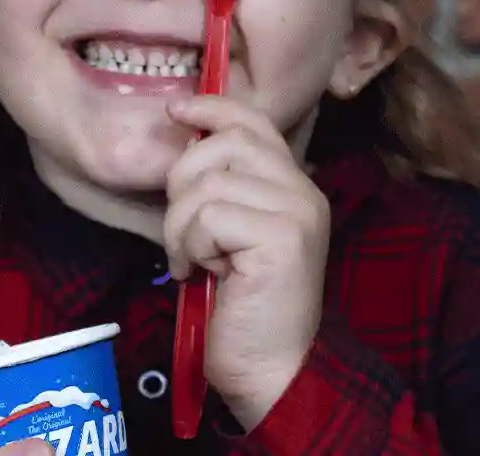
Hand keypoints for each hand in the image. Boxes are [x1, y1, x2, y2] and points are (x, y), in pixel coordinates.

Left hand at [164, 95, 330, 430]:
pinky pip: (209, 217)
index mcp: (294, 187)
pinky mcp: (281, 239)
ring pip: (208, 183)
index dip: (212, 108)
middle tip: (184, 233)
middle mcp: (303, 192)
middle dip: (183, 183)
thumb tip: (184, 139)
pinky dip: (191, 247)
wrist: (273, 370)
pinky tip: (201, 274)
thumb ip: (223, 190)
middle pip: (223, 144)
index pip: (253, 123)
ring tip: (192, 261)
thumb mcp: (232, 236)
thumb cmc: (242, 309)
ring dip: (181, 226)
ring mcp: (296, 213)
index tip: (176, 111)